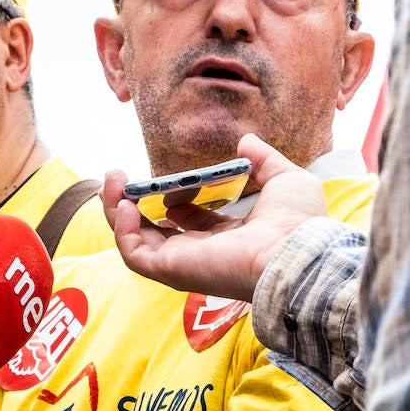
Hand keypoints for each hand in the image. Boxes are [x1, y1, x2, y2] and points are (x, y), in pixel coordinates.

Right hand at [104, 133, 327, 302]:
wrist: (296, 250)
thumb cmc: (297, 224)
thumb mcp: (284, 179)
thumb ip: (264, 160)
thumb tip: (247, 141)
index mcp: (227, 239)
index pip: (190, 223)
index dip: (174, 200)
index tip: (170, 182)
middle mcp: (201, 254)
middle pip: (154, 233)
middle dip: (132, 204)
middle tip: (120, 177)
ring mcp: (183, 264)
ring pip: (135, 242)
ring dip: (116, 211)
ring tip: (112, 180)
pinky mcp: (171, 270)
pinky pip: (133, 253)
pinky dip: (122, 229)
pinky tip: (125, 202)